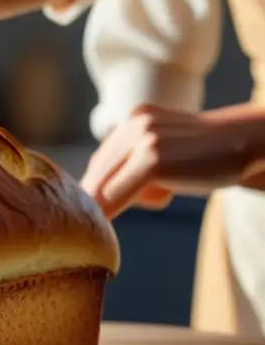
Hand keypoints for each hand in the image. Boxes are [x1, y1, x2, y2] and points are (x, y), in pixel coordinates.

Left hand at [80, 104, 255, 219]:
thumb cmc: (209, 157)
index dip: (96, 189)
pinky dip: (108, 212)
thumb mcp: (169, 154)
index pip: (103, 161)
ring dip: (107, 208)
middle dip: (95, 201)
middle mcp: (134, 124)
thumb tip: (102, 197)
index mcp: (136, 119)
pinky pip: (114, 194)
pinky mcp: (152, 159)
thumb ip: (139, 165)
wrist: (248, 143)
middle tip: (98, 224)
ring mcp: (142, 139)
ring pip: (101, 185)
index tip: (94, 213)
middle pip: (98, 172)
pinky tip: (110, 225)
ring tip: (152, 203)